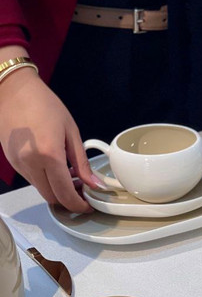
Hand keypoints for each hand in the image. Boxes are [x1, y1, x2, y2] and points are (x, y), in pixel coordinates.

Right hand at [0, 65, 102, 211]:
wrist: (13, 92)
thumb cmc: (44, 105)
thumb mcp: (71, 131)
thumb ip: (82, 162)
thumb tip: (94, 183)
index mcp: (49, 155)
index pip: (65, 194)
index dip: (78, 205)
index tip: (88, 204)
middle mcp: (31, 164)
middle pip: (52, 198)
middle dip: (68, 199)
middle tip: (82, 190)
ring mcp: (19, 165)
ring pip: (41, 191)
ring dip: (56, 190)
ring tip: (69, 176)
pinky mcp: (13, 163)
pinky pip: (32, 180)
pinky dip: (45, 181)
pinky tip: (54, 168)